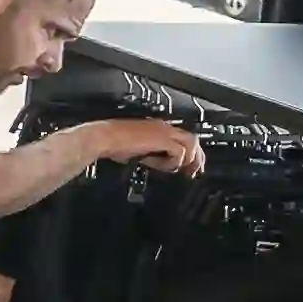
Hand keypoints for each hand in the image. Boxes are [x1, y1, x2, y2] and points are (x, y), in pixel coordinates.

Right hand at [88, 119, 204, 174]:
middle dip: (196, 159)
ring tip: (174, 170)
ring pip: (191, 144)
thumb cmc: (114, 144)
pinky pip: (178, 152)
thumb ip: (150, 155)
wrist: (105, 137)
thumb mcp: (137, 150)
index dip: (192, 154)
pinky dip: (171, 162)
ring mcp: (164, 132)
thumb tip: (155, 164)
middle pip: (194, 139)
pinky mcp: (162, 139)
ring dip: (186, 160)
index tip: (191, 168)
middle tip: (192, 174)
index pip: (185, 138)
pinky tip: (156, 164)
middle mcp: (165, 127)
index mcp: (159, 128)